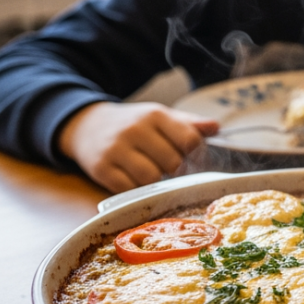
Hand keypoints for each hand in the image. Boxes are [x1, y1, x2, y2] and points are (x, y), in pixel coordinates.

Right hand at [59, 102, 219, 192]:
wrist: (86, 126)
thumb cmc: (133, 124)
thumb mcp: (161, 117)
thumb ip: (189, 124)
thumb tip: (217, 128)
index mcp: (155, 115)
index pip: (190, 140)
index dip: (197, 153)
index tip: (192, 156)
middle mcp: (135, 130)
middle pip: (173, 163)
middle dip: (174, 168)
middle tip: (166, 164)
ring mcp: (115, 149)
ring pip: (151, 178)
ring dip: (154, 179)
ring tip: (148, 168)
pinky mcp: (101, 168)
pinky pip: (129, 189)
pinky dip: (134, 187)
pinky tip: (131, 176)